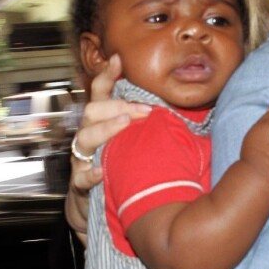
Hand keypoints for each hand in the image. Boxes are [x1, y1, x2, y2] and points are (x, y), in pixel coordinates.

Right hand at [65, 55, 150, 240]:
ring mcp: (82, 160)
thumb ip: (151, 132)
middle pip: (93, 111)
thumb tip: (188, 119)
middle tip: (144, 109)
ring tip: (125, 123)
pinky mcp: (79, 185)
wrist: (92, 209)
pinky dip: (91, 173)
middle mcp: (89, 138)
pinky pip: (81, 177)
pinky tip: (103, 171)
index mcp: (102, 126)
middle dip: (117, 105)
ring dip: (106, 129)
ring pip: (85, 138)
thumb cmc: (118, 173)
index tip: (118, 60)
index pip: (100, 95)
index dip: (106, 76)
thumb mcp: (132, 148)